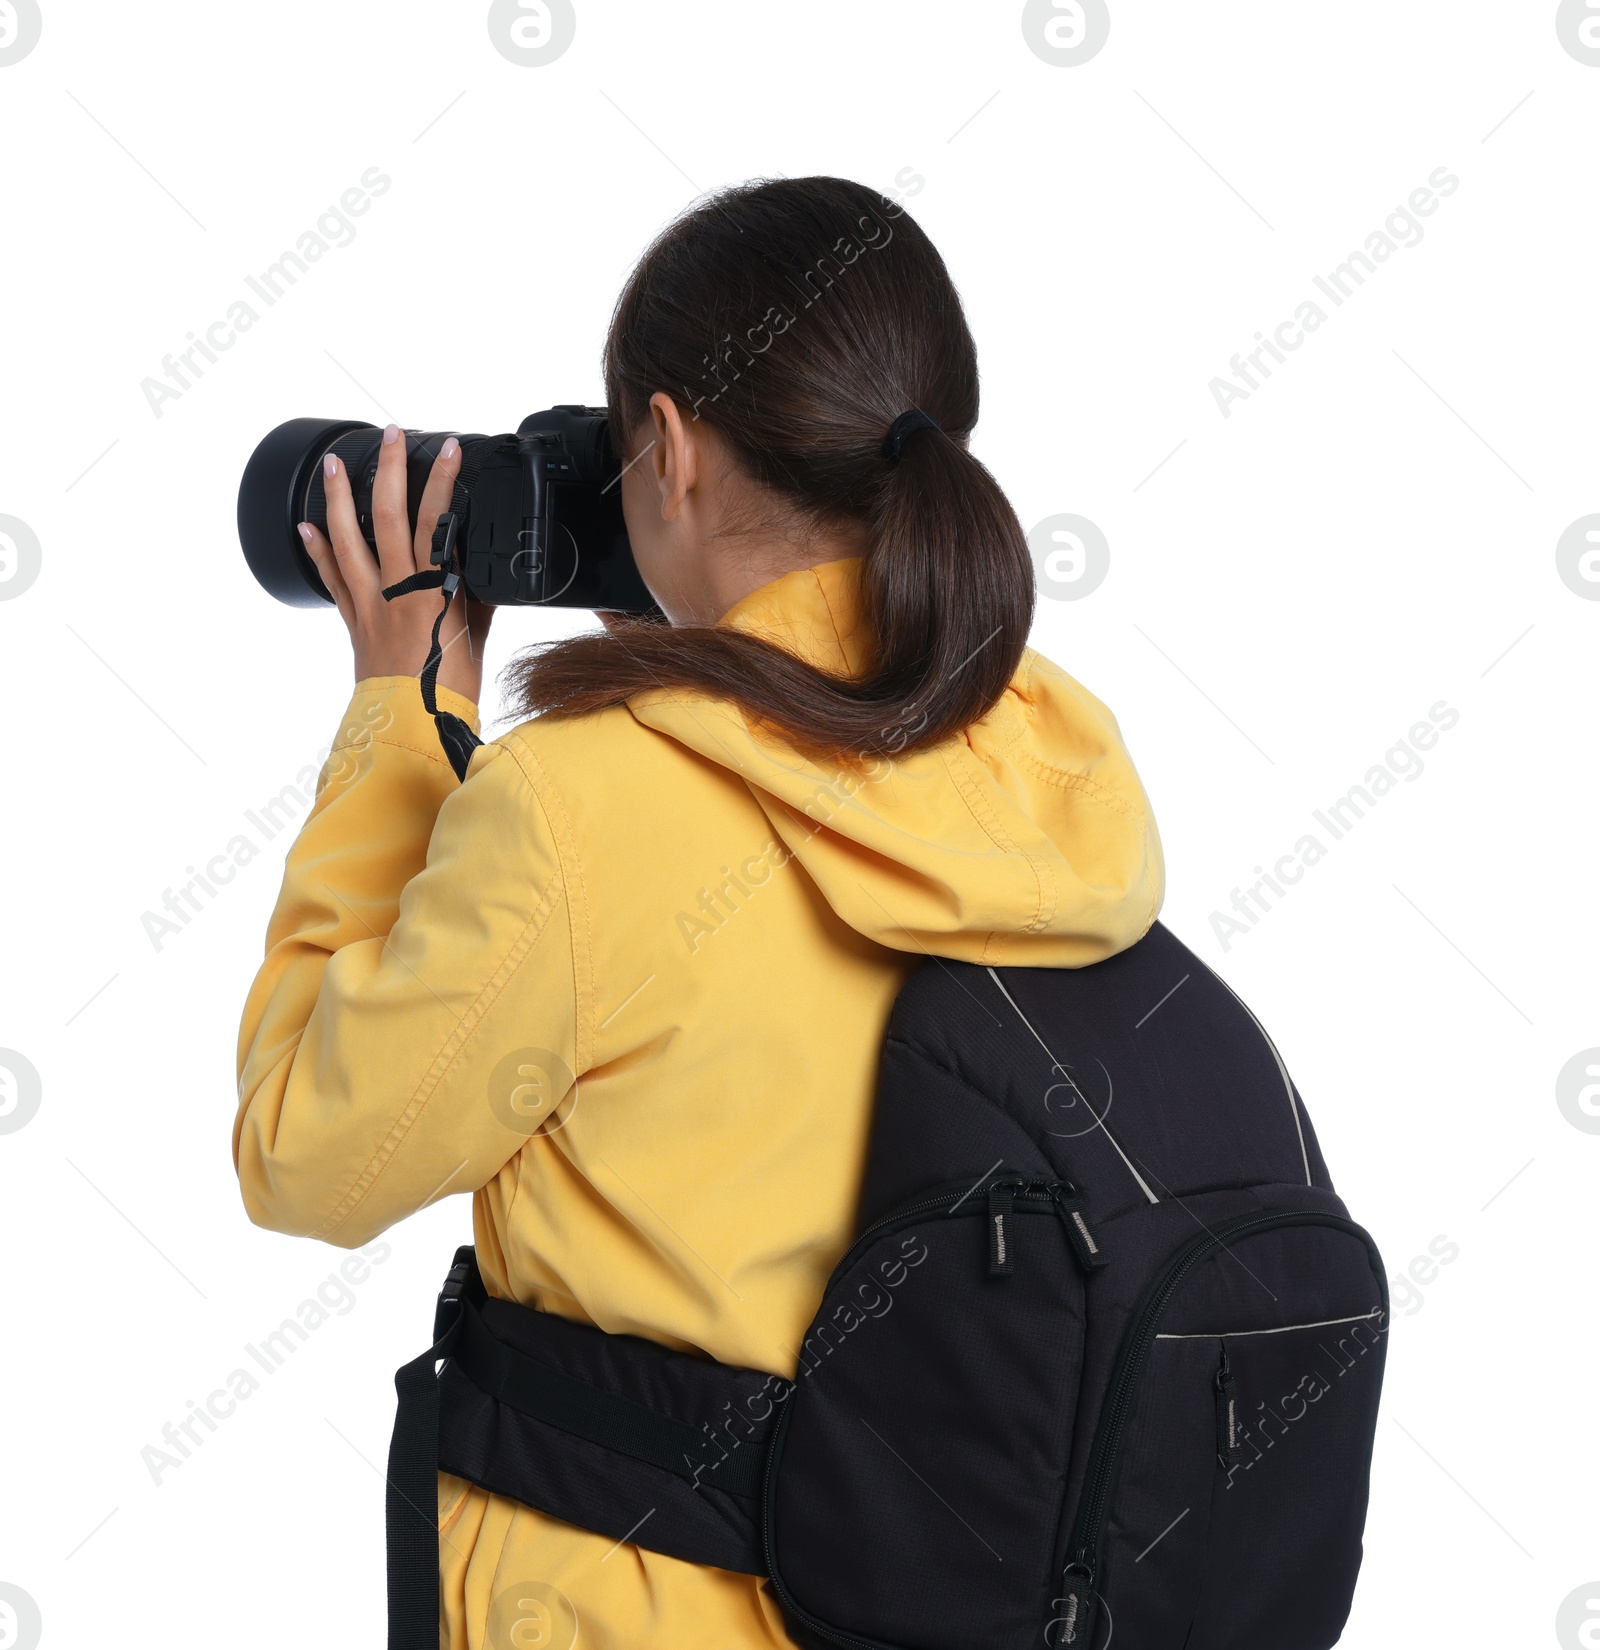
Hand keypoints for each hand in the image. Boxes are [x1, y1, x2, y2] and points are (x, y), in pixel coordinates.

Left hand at [299, 425, 493, 704]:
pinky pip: (331, 578)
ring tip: (334, 464)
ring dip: (338, 497)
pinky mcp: (353, 620)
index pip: (437, 521)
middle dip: (389, 471)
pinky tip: (306, 525)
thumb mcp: (477, 635)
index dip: (442, 481)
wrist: (413, 725)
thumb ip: (474, 595)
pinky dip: (317, 549)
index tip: (448, 448)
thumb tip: (480, 566)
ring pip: (348, 538)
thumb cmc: (450, 690)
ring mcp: (369, 603)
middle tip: (390, 436)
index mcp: (434, 590)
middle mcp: (397, 590)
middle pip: (387, 516)